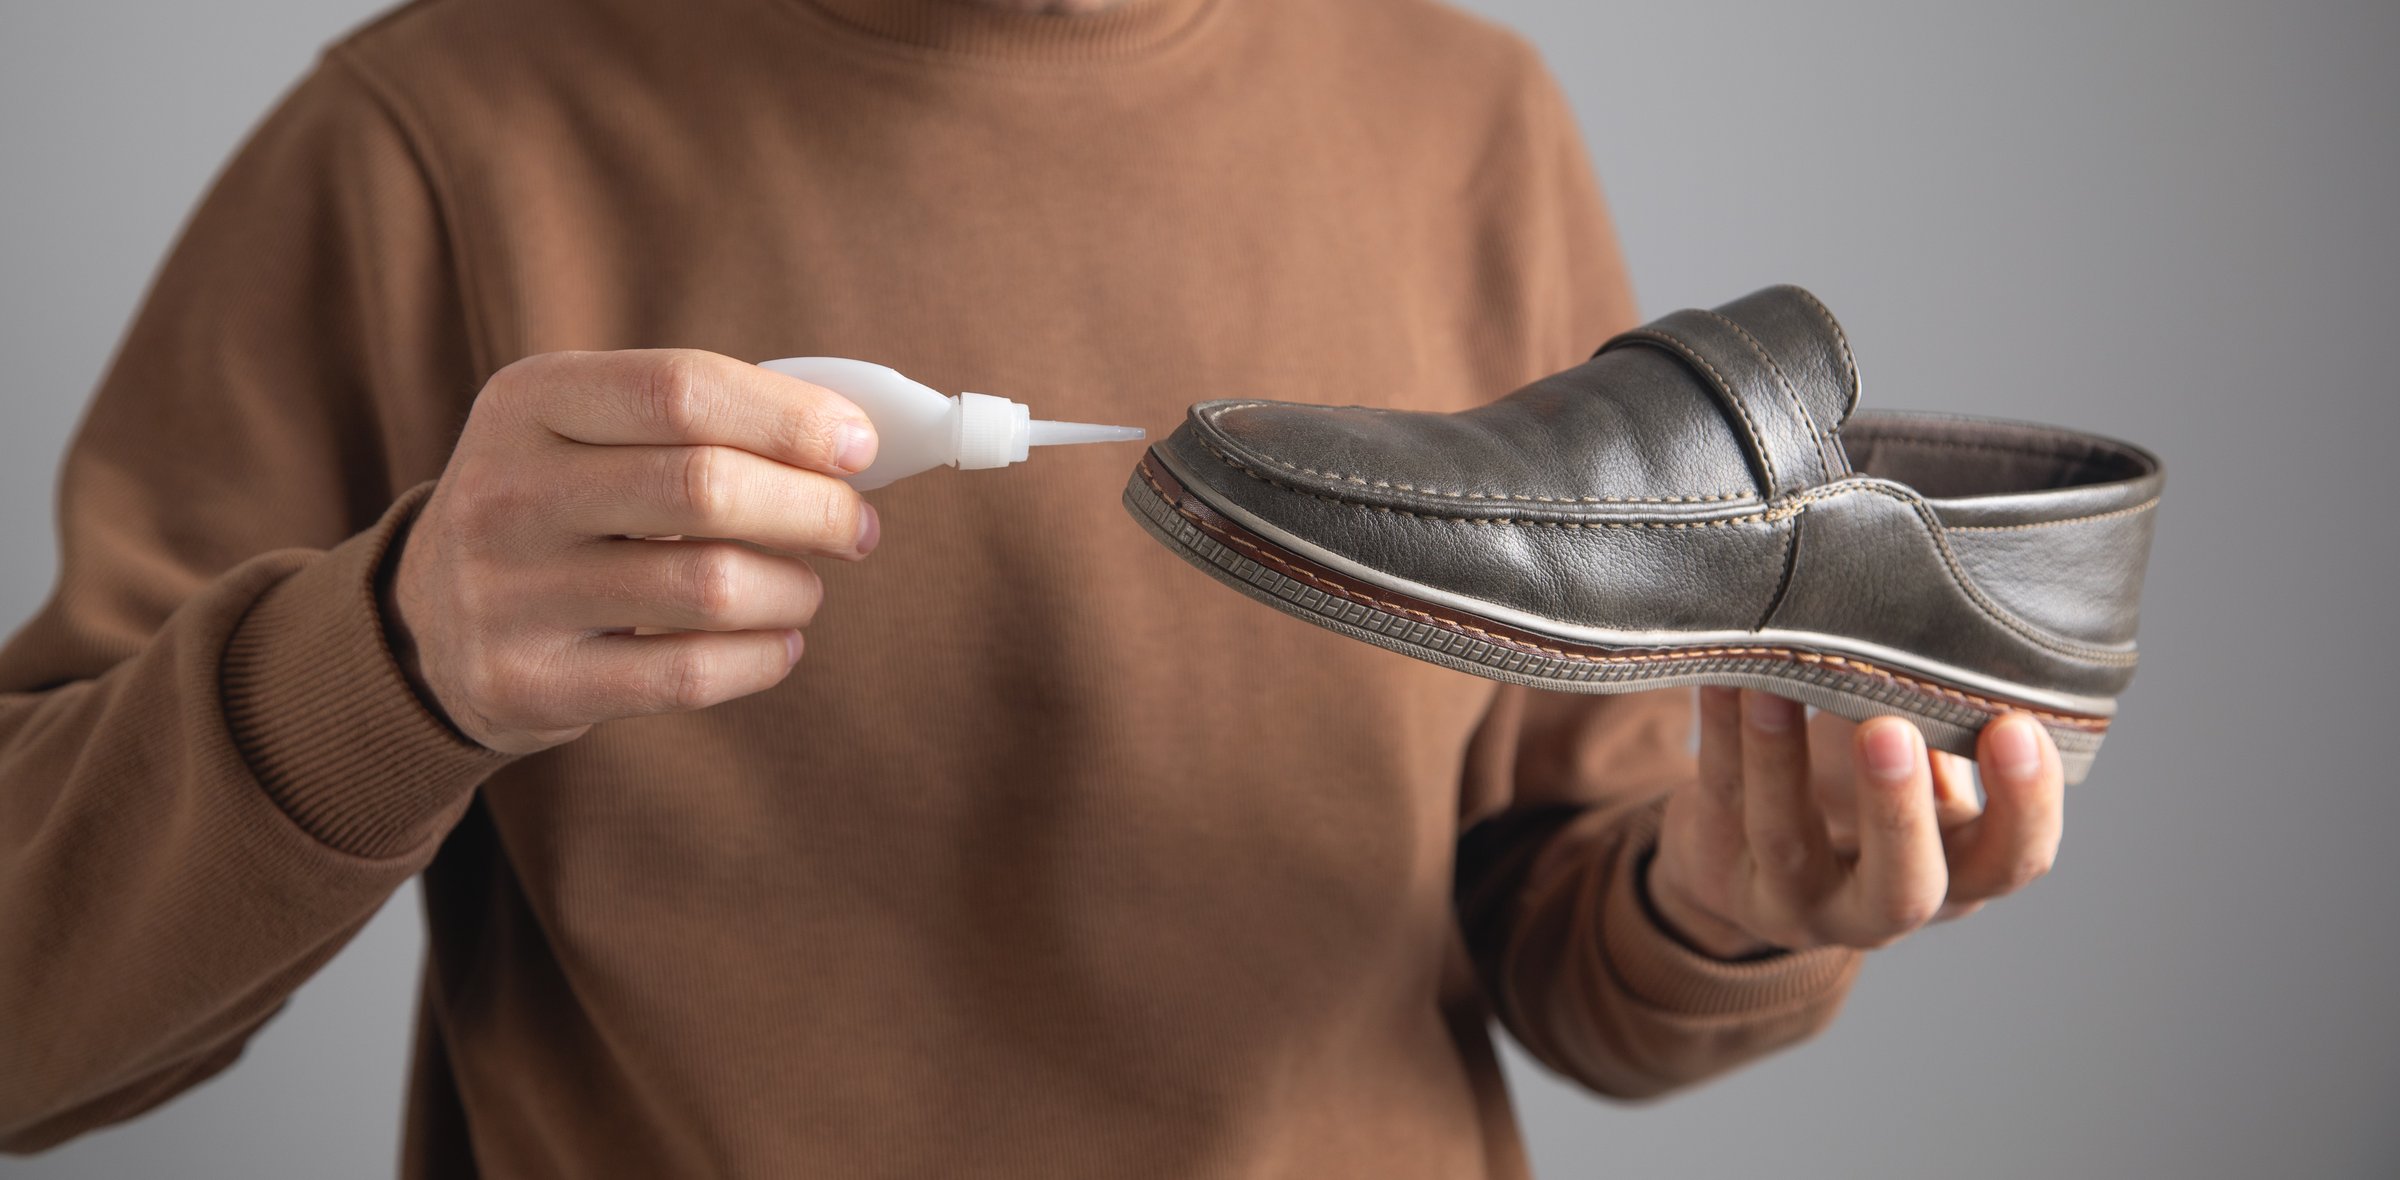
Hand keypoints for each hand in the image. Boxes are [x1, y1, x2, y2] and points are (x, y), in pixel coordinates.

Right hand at [382, 349, 880, 754]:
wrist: (429, 620)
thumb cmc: (562, 507)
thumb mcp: (588, 433)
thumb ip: (701, 424)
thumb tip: (852, 445)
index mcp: (530, 401)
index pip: (682, 390)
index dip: (791, 418)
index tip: (860, 447)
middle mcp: (508, 491)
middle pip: (706, 488)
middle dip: (816, 509)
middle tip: (857, 528)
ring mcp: (508, 593)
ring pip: (709, 587)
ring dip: (794, 590)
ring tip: (804, 589)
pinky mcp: (529, 683)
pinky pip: (687, 674)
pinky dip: (762, 658)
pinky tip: (776, 642)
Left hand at [1646, 688, 2064, 958]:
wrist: (1747, 864)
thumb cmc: (1857, 799)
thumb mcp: (1920, 779)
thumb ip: (1947, 731)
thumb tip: (1964, 637)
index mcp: (1956, 879)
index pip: (2012, 861)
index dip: (2024, 805)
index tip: (2017, 725)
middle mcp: (1878, 908)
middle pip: (1903, 887)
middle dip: (1898, 810)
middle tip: (1891, 731)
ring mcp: (1792, 898)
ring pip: (1786, 836)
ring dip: (1782, 757)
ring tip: (1777, 686)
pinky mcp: (1721, 868)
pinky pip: (1719, 794)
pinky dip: (1719, 730)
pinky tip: (1722, 677)